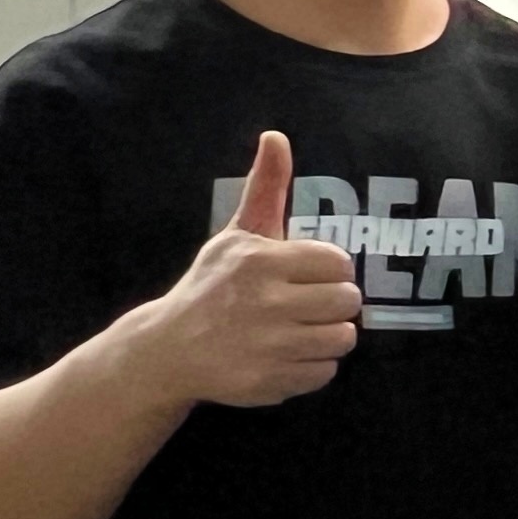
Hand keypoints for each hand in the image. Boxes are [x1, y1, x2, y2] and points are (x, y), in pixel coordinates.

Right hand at [141, 131, 361, 409]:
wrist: (168, 349)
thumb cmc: (210, 286)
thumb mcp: (236, 235)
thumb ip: (266, 188)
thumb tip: (277, 136)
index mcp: (263, 261)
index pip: (340, 263)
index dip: (328, 271)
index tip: (305, 276)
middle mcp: (267, 303)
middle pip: (349, 301)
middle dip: (331, 303)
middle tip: (303, 305)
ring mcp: (270, 346)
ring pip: (343, 338)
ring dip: (326, 336)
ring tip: (296, 330)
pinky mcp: (271, 382)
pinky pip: (326, 373)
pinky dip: (311, 367)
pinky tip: (284, 356)